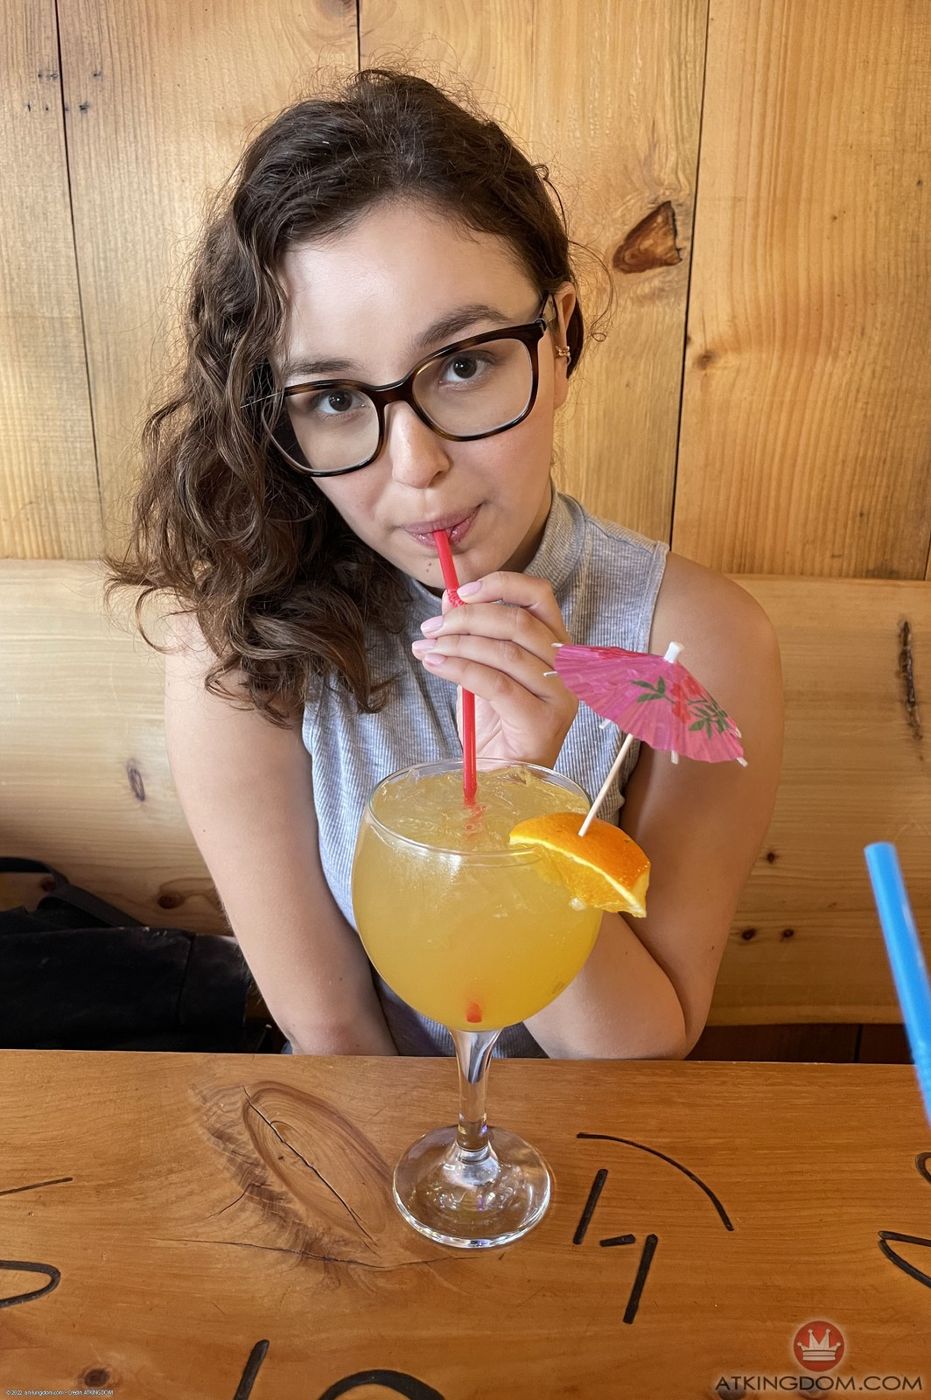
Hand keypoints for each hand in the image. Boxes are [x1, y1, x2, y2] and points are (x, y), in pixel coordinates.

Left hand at [410, 571, 577, 767]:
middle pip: (518, 622)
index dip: (500, 584)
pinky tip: (435, 665)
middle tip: (432, 627)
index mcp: (557, 646)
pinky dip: (460, 669)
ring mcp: (559, 695)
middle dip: (467, 618)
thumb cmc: (496, 725)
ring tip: (426, 647)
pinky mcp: (543, 721)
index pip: (539, 596)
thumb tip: (449, 600)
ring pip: (505, 652)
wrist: (504, 778)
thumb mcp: (482, 670)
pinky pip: (496, 684)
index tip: (461, 591)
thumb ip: (472, 636)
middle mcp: (565, 668)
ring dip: (457, 644)